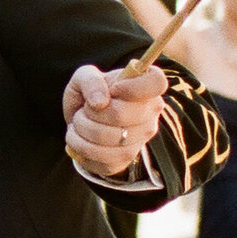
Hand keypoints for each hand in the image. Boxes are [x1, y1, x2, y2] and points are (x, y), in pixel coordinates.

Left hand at [62, 62, 166, 176]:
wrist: (80, 123)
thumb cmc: (88, 95)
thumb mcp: (83, 78)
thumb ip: (90, 81)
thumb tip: (100, 102)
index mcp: (145, 87)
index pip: (157, 82)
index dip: (133, 87)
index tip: (113, 89)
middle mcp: (150, 114)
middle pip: (120, 114)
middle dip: (91, 111)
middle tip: (86, 108)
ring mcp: (141, 139)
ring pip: (107, 137)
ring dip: (82, 128)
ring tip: (79, 122)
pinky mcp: (126, 159)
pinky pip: (101, 155)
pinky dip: (80, 144)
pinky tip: (79, 137)